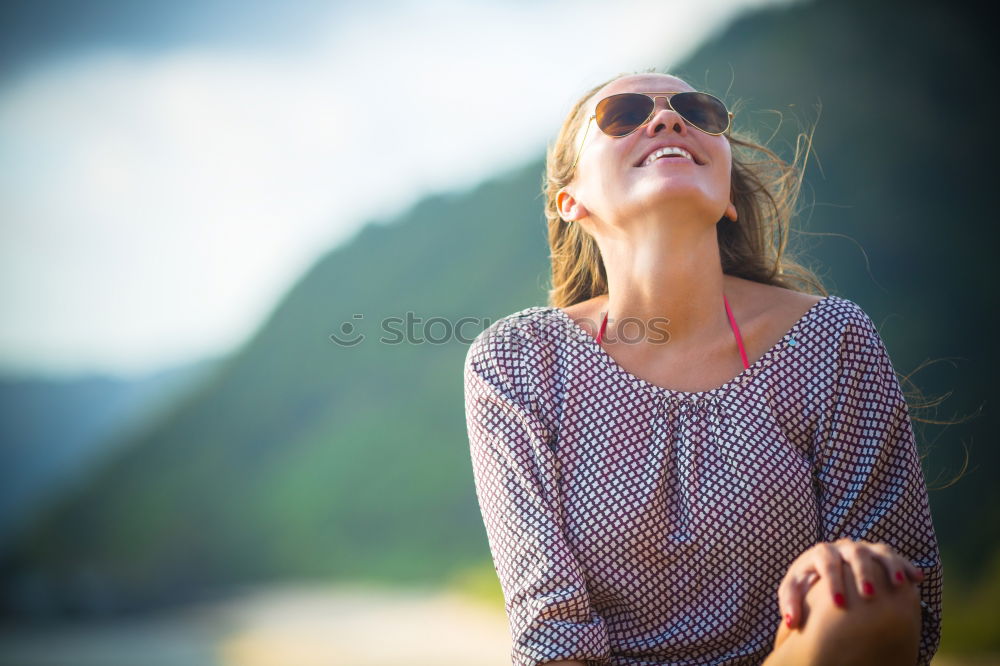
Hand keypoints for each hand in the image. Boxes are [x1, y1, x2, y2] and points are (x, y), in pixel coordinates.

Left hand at [777, 538, 924, 630]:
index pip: (826, 561)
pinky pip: (895, 556)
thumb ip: (790, 603)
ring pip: (879, 550)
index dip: (833, 581)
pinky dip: (905, 565)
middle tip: (868, 594)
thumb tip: (791, 622)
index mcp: (821, 553)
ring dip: (889, 565)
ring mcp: (863, 548)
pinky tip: (917, 578)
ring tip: (897, 583)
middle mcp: (843, 547)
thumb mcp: (794, 590)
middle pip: (855, 553)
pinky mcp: (879, 553)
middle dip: (863, 572)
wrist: (821, 570)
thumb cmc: (806, 584)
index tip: (838, 604)